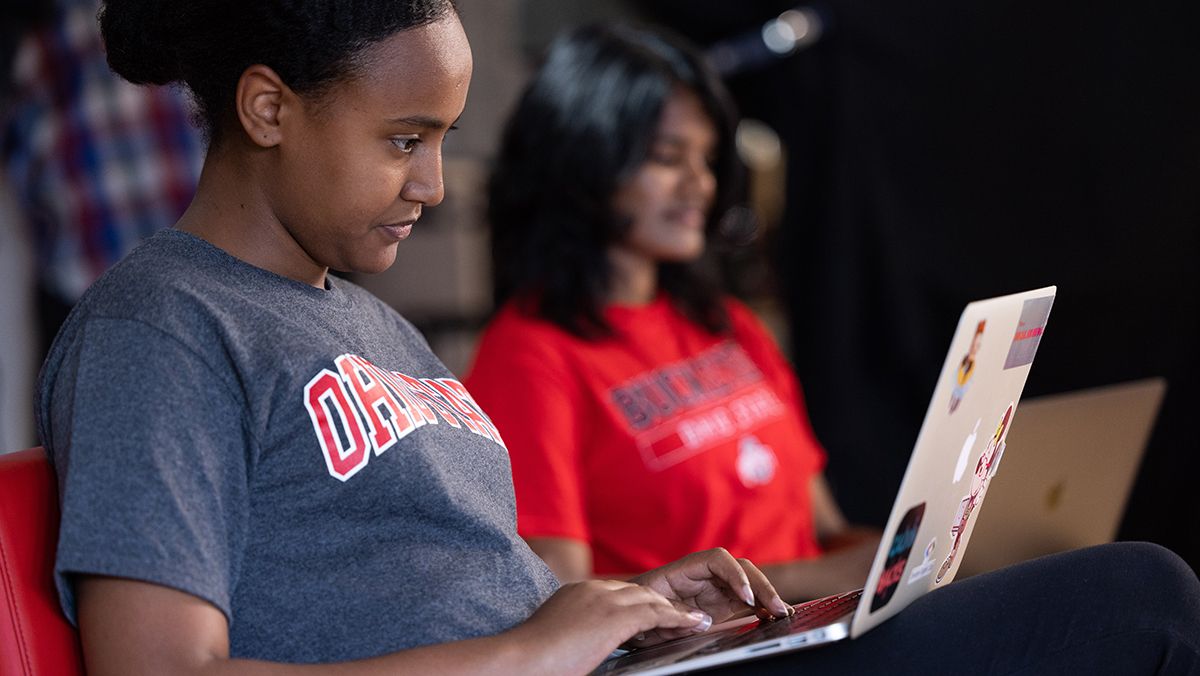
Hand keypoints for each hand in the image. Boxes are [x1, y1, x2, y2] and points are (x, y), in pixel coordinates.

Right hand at [507, 579, 712, 674]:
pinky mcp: (616, 616)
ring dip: (674, 610)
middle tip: (681, 617)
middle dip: (661, 604)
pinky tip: (692, 624)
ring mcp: (605, 599)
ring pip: (651, 598)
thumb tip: (586, 649)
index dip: (639, 605)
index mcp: (576, 592)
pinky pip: (657, 613)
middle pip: (638, 591)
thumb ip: (578, 634)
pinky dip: (677, 618)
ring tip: (694, 620)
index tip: (653, 617)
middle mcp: (593, 589)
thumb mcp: (559, 638)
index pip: (618, 593)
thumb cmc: (532, 660)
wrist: (521, 660)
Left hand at [627, 548, 792, 645]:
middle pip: (739, 569)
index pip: (716, 559)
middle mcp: (703, 577)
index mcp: (683, 571)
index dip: (733, 574)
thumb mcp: (648, 612)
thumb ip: (674, 613)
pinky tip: (774, 617)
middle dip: (760, 586)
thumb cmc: (634, 611)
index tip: (743, 596)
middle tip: (775, 608)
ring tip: (781, 613)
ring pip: (747, 585)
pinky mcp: (721, 607)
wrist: (627, 620)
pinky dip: (761, 607)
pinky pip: (746, 602)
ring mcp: (714, 591)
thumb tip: (703, 618)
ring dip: (766, 596)